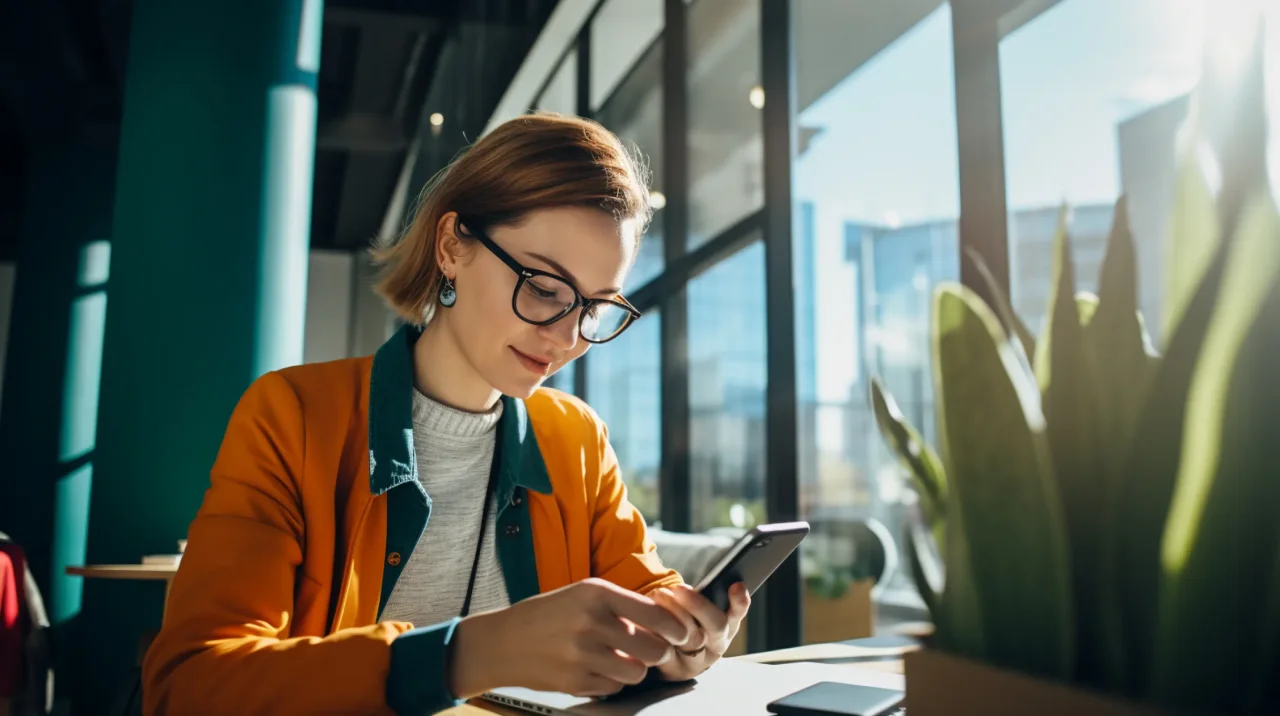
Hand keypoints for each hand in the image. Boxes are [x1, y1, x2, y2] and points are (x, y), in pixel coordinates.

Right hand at [449, 578, 693, 698]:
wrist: (503, 642)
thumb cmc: (548, 614)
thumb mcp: (582, 594)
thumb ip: (621, 605)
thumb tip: (664, 623)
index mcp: (596, 593)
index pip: (654, 613)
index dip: (674, 627)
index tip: (680, 633)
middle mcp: (591, 622)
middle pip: (652, 649)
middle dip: (658, 653)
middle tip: (652, 651)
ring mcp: (582, 654)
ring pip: (636, 672)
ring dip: (634, 669)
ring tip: (619, 659)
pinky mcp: (575, 681)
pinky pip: (613, 687)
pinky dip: (611, 682)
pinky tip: (595, 669)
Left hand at [650, 582, 749, 680]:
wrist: (667, 653)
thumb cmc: (684, 620)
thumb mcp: (698, 609)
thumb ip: (706, 594)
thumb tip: (707, 580)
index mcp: (727, 627)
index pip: (737, 613)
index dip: (739, 601)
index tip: (735, 585)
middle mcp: (715, 646)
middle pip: (716, 626)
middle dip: (699, 605)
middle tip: (680, 588)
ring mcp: (696, 661)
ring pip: (691, 639)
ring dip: (674, 615)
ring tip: (658, 596)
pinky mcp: (674, 670)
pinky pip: (666, 652)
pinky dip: (657, 634)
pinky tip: (649, 621)